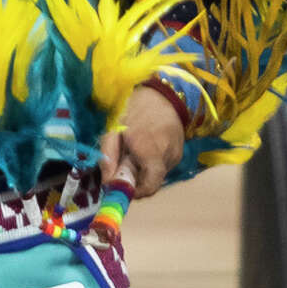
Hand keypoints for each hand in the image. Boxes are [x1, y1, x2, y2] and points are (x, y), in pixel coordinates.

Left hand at [99, 84, 184, 199]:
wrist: (162, 95)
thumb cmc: (133, 111)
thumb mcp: (113, 132)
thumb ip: (109, 159)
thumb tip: (107, 184)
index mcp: (150, 150)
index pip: (149, 187)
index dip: (136, 193)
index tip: (123, 187)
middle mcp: (167, 156)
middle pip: (151, 183)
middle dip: (136, 180)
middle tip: (124, 167)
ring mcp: (176, 155)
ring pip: (156, 175)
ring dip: (143, 171)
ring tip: (135, 152)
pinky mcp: (179, 153)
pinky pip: (162, 166)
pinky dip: (151, 163)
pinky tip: (145, 148)